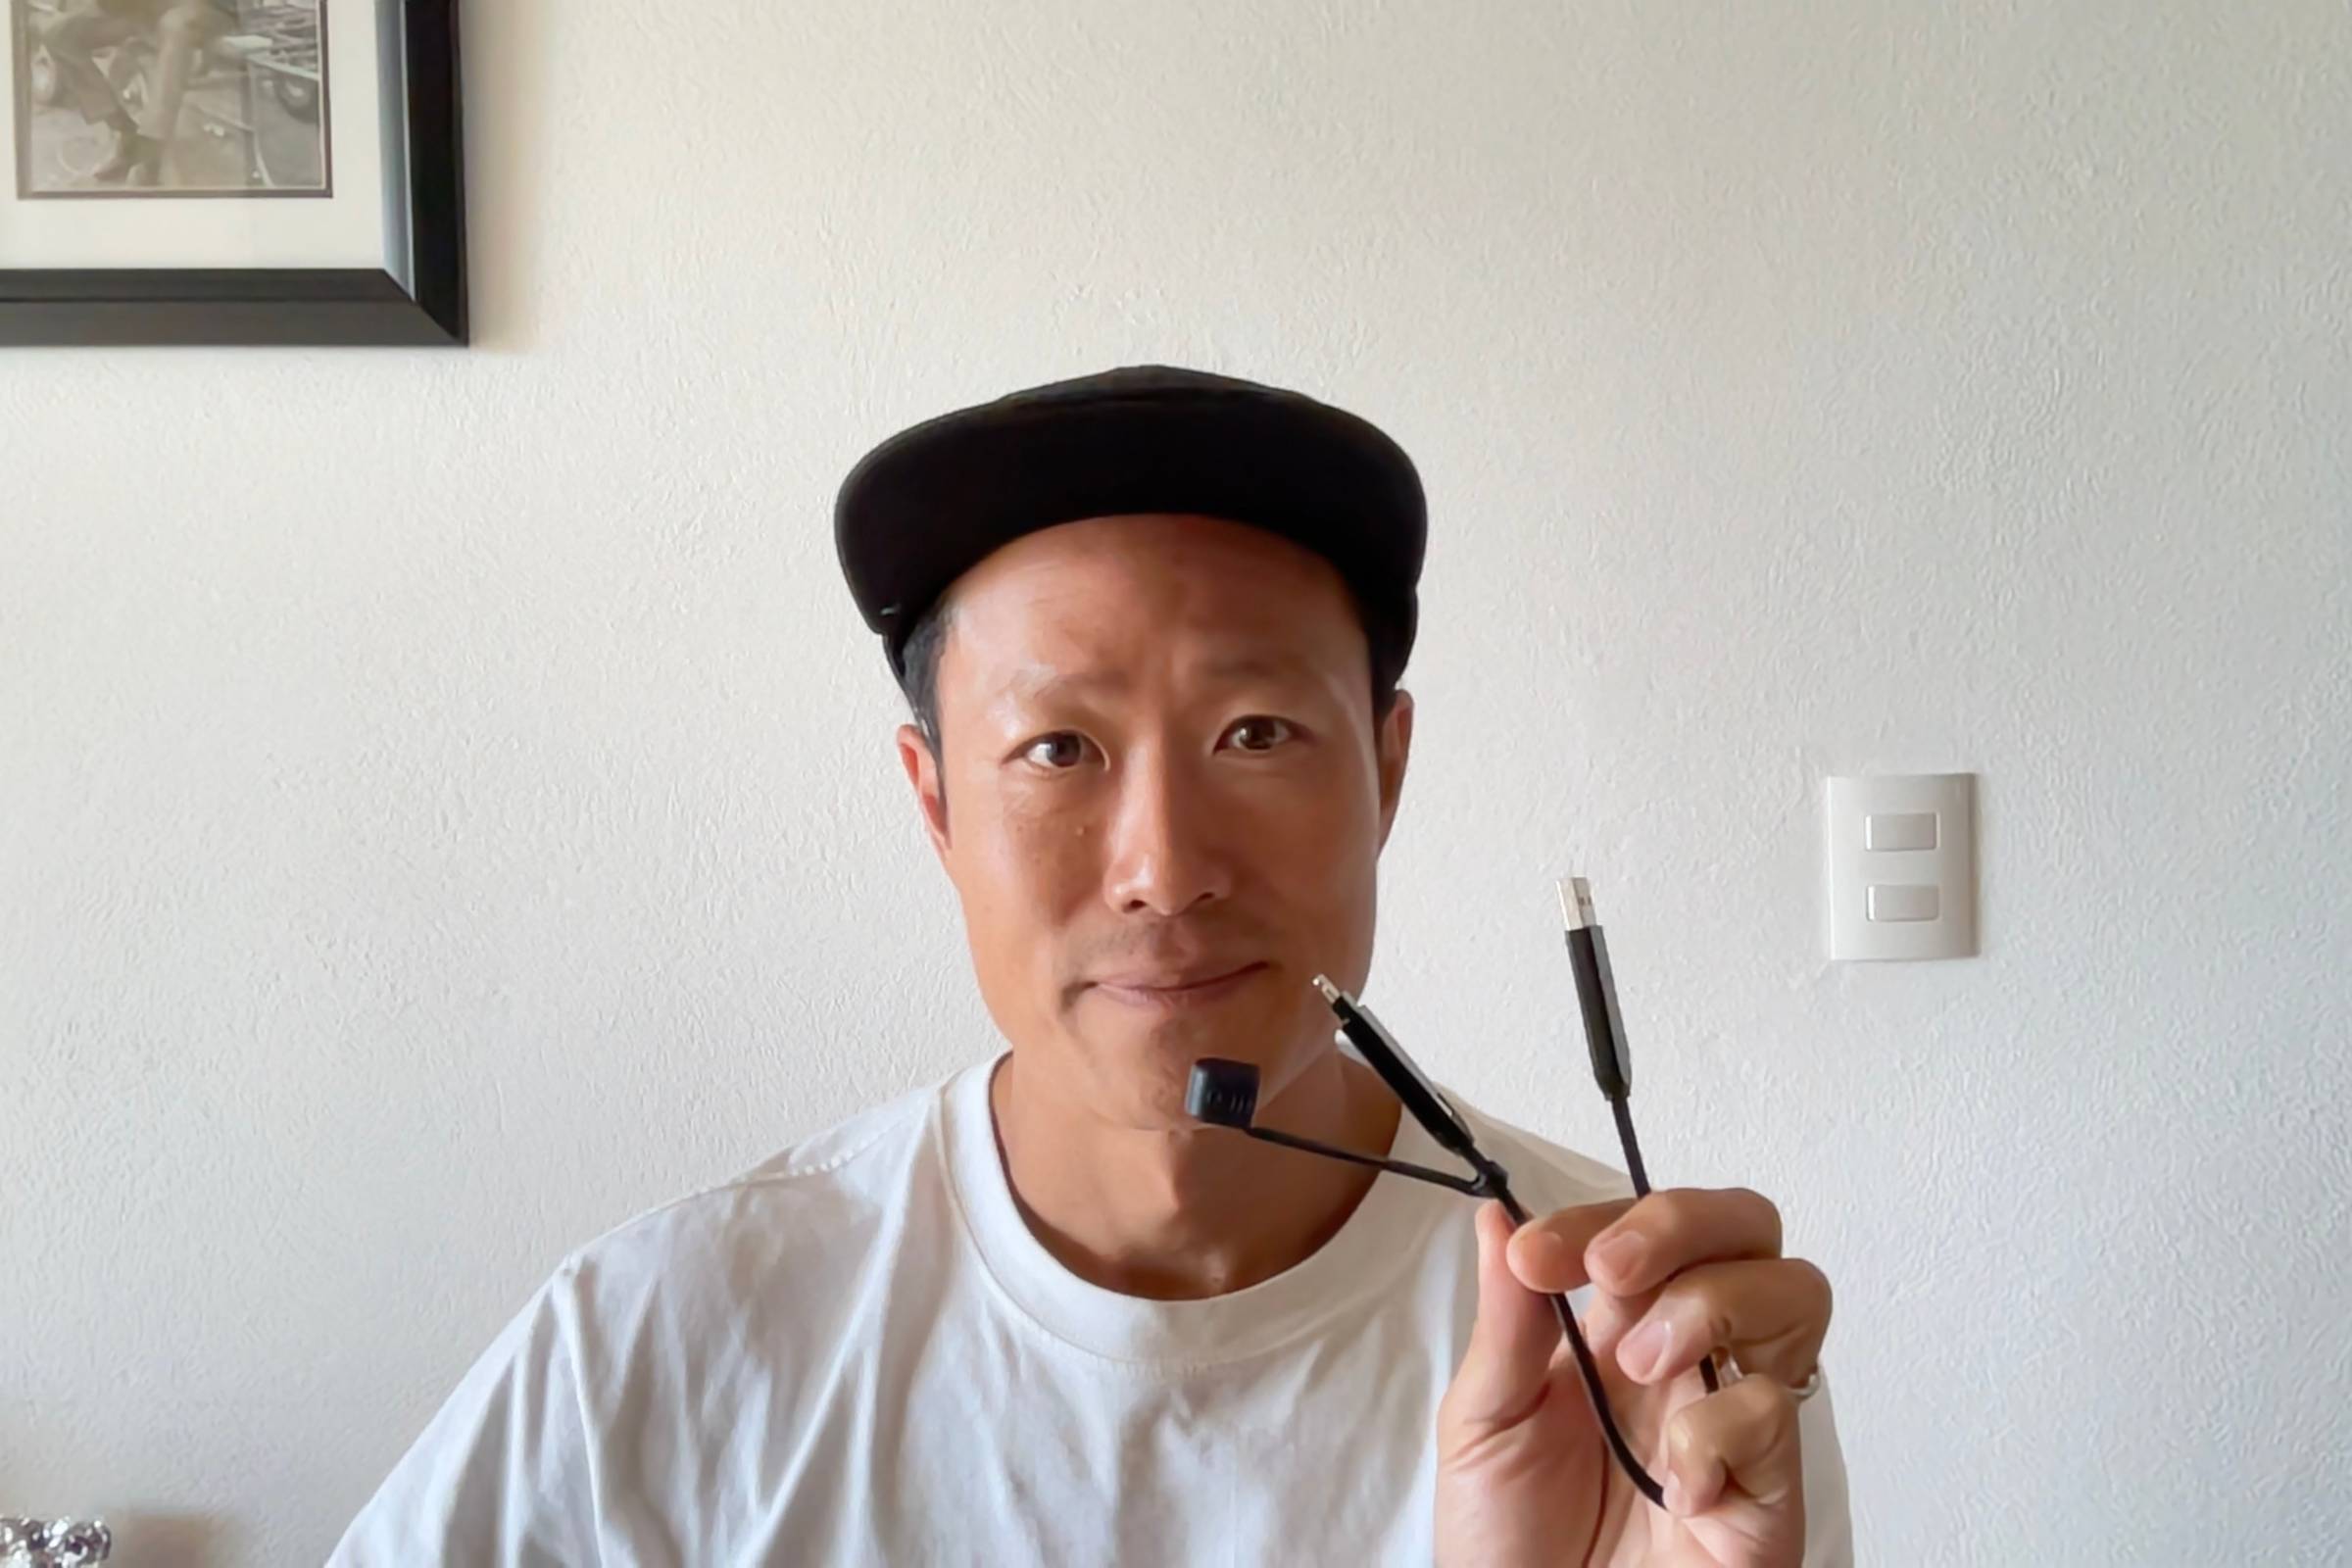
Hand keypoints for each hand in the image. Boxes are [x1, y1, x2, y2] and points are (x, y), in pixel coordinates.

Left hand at [1433, 1188, 1831, 1566]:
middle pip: (1747, 1226)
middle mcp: (1691, 1356)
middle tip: (1612, 1270)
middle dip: (1683, 1222)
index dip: (1596, 1217)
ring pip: (1794, 1292)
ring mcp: (1737, 1416)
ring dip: (1711, 1302)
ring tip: (1642, 1368)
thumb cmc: (1508, 1543)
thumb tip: (1496, 1213)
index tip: (1534, 1255)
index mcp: (1618, 1330)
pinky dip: (1718, 1429)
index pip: (1645, 1226)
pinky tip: (1672, 1482)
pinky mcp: (1771, 1490)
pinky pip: (1778, 1412)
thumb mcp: (1484, 1423)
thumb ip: (1505, 1323)